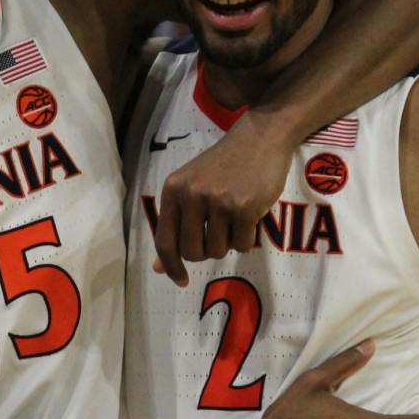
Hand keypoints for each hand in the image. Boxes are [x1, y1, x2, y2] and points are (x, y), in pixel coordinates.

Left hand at [152, 111, 291, 285]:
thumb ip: (175, 224)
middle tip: (218, 235)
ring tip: (235, 219)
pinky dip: (247, 238)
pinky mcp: (244, 207)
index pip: (164, 241)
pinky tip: (250, 216)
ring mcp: (218, 200)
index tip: (181, 280)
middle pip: (192, 252)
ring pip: (218, 251)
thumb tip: (158, 268)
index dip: (171, 266)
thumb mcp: (192, 187)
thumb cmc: (225, 165)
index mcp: (174, 189)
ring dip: (229, 243)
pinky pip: (242, 245)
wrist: (260, 138)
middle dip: (206, 251)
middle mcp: (192, 194)